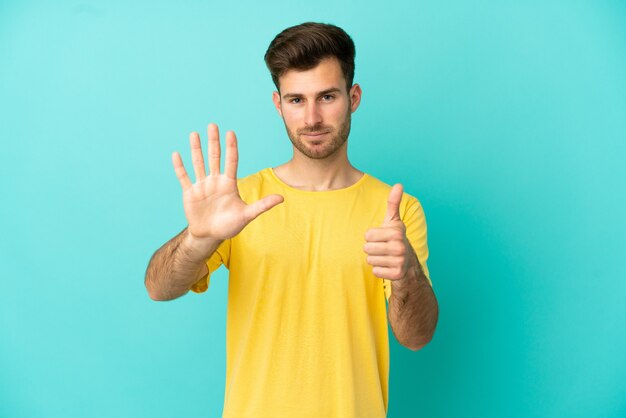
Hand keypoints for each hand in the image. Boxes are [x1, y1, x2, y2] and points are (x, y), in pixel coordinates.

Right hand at [172, 123, 283, 241]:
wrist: (210, 236)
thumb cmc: (229, 225)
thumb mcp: (247, 215)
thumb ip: (262, 206)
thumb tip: (281, 198)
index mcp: (229, 183)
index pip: (231, 161)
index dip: (231, 147)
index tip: (231, 133)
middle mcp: (215, 181)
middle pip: (214, 157)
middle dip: (213, 141)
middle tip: (213, 125)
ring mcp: (202, 186)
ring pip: (198, 163)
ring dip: (196, 149)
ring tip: (194, 134)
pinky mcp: (189, 193)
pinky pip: (183, 177)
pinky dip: (180, 167)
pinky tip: (177, 154)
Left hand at [364, 184, 417, 280]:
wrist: (408, 263)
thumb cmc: (395, 239)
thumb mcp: (393, 221)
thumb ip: (393, 203)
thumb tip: (399, 184)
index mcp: (397, 232)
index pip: (367, 235)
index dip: (371, 237)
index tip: (382, 238)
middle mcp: (400, 246)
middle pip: (367, 248)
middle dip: (372, 249)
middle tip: (383, 249)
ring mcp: (400, 261)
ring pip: (370, 260)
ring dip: (375, 259)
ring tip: (385, 257)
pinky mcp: (396, 274)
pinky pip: (375, 271)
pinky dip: (379, 270)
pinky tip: (387, 267)